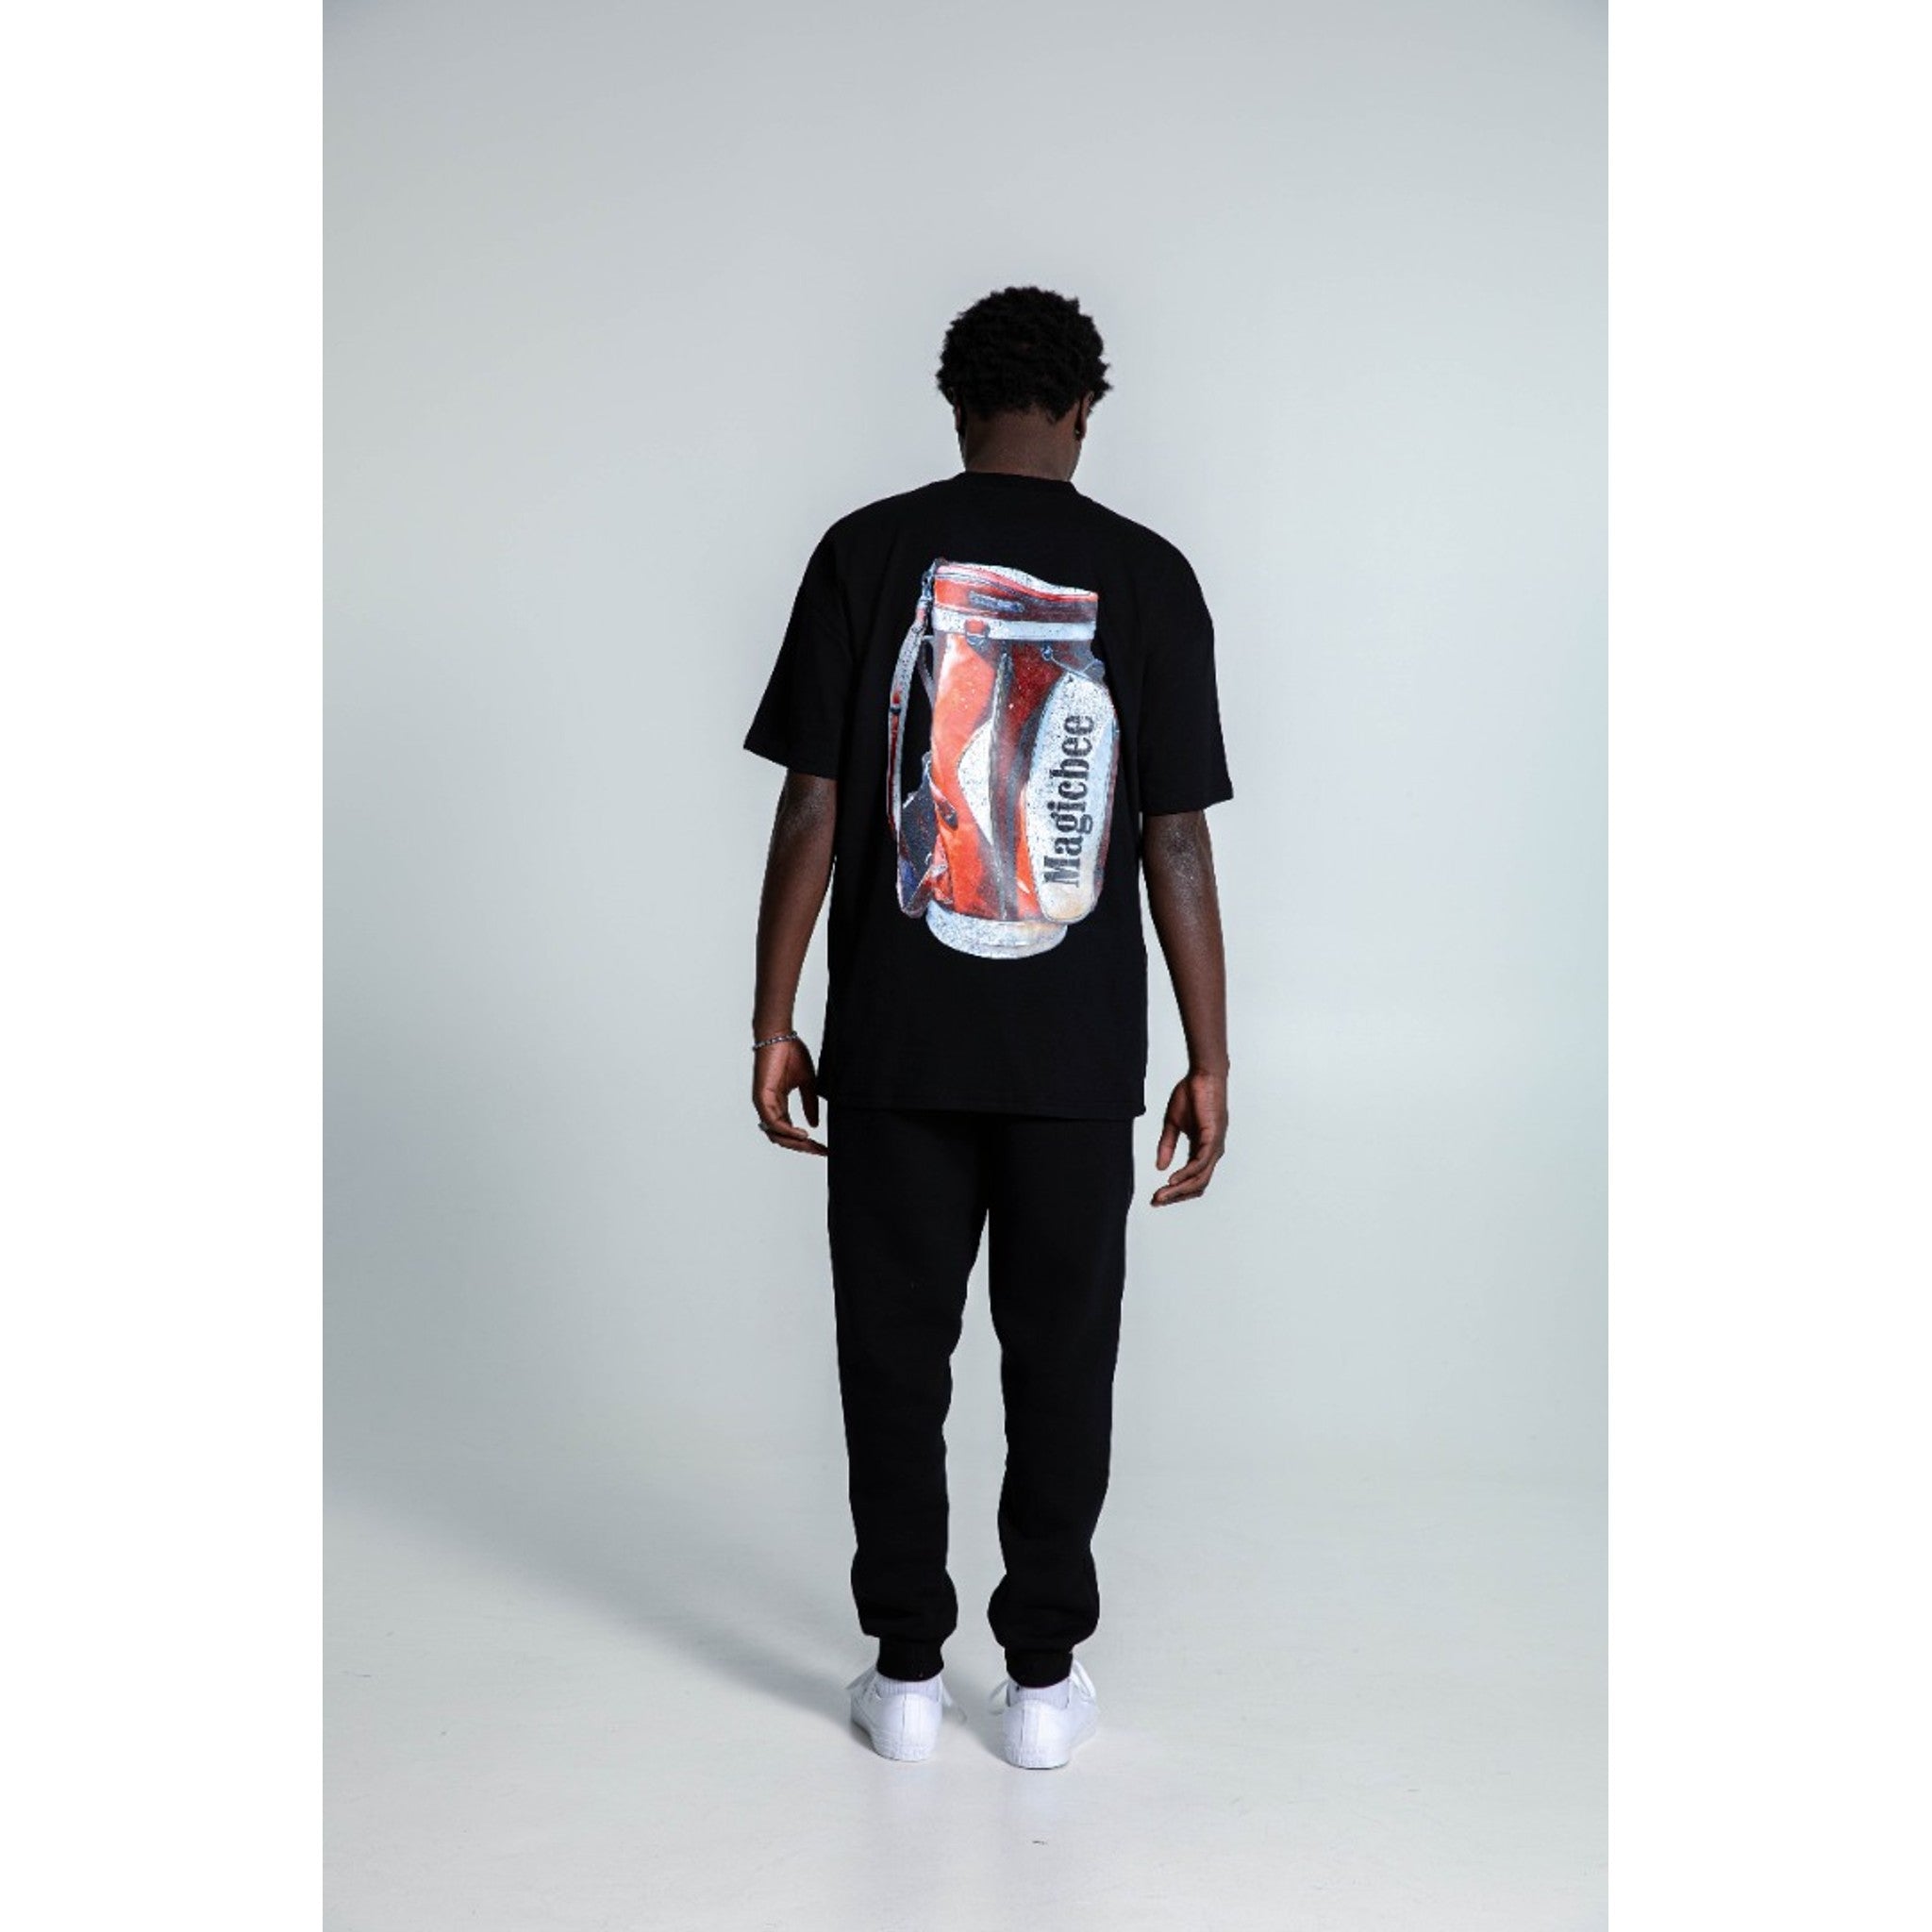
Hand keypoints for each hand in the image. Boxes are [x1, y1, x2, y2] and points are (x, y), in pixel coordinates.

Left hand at [753, 1037, 825, 1156]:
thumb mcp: (807, 1083)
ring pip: (776, 1134)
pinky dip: (787, 1131)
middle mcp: (769, 1106)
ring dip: (795, 1143)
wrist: (779, 1036)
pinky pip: (773, 1122)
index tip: (823, 1148)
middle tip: (820, 1151)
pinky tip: (803, 1134)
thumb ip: (809, 1104)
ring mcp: (764, 1103)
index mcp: (779, 1104)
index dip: (806, 1142)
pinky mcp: (762, 1097)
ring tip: (812, 1146)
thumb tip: (814, 1124)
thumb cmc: (790, 1053)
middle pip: (782, 1137)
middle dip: (802, 1147)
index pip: (790, 1131)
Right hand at [1151, 1069, 1226, 1205]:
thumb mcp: (1173, 1124)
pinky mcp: (1213, 1137)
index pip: (1193, 1179)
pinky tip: (1172, 1180)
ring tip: (1161, 1195)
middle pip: (1197, 1185)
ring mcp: (1214, 1146)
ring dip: (1179, 1189)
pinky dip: (1187, 1174)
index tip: (1157, 1196)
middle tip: (1156, 1201)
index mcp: (1203, 1149)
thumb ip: (1167, 1146)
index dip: (1176, 1191)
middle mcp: (1212, 1152)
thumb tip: (1160, 1167)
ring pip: (1200, 1178)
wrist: (1203, 1075)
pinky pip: (1200, 1162)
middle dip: (1176, 1196)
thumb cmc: (1192, 1095)